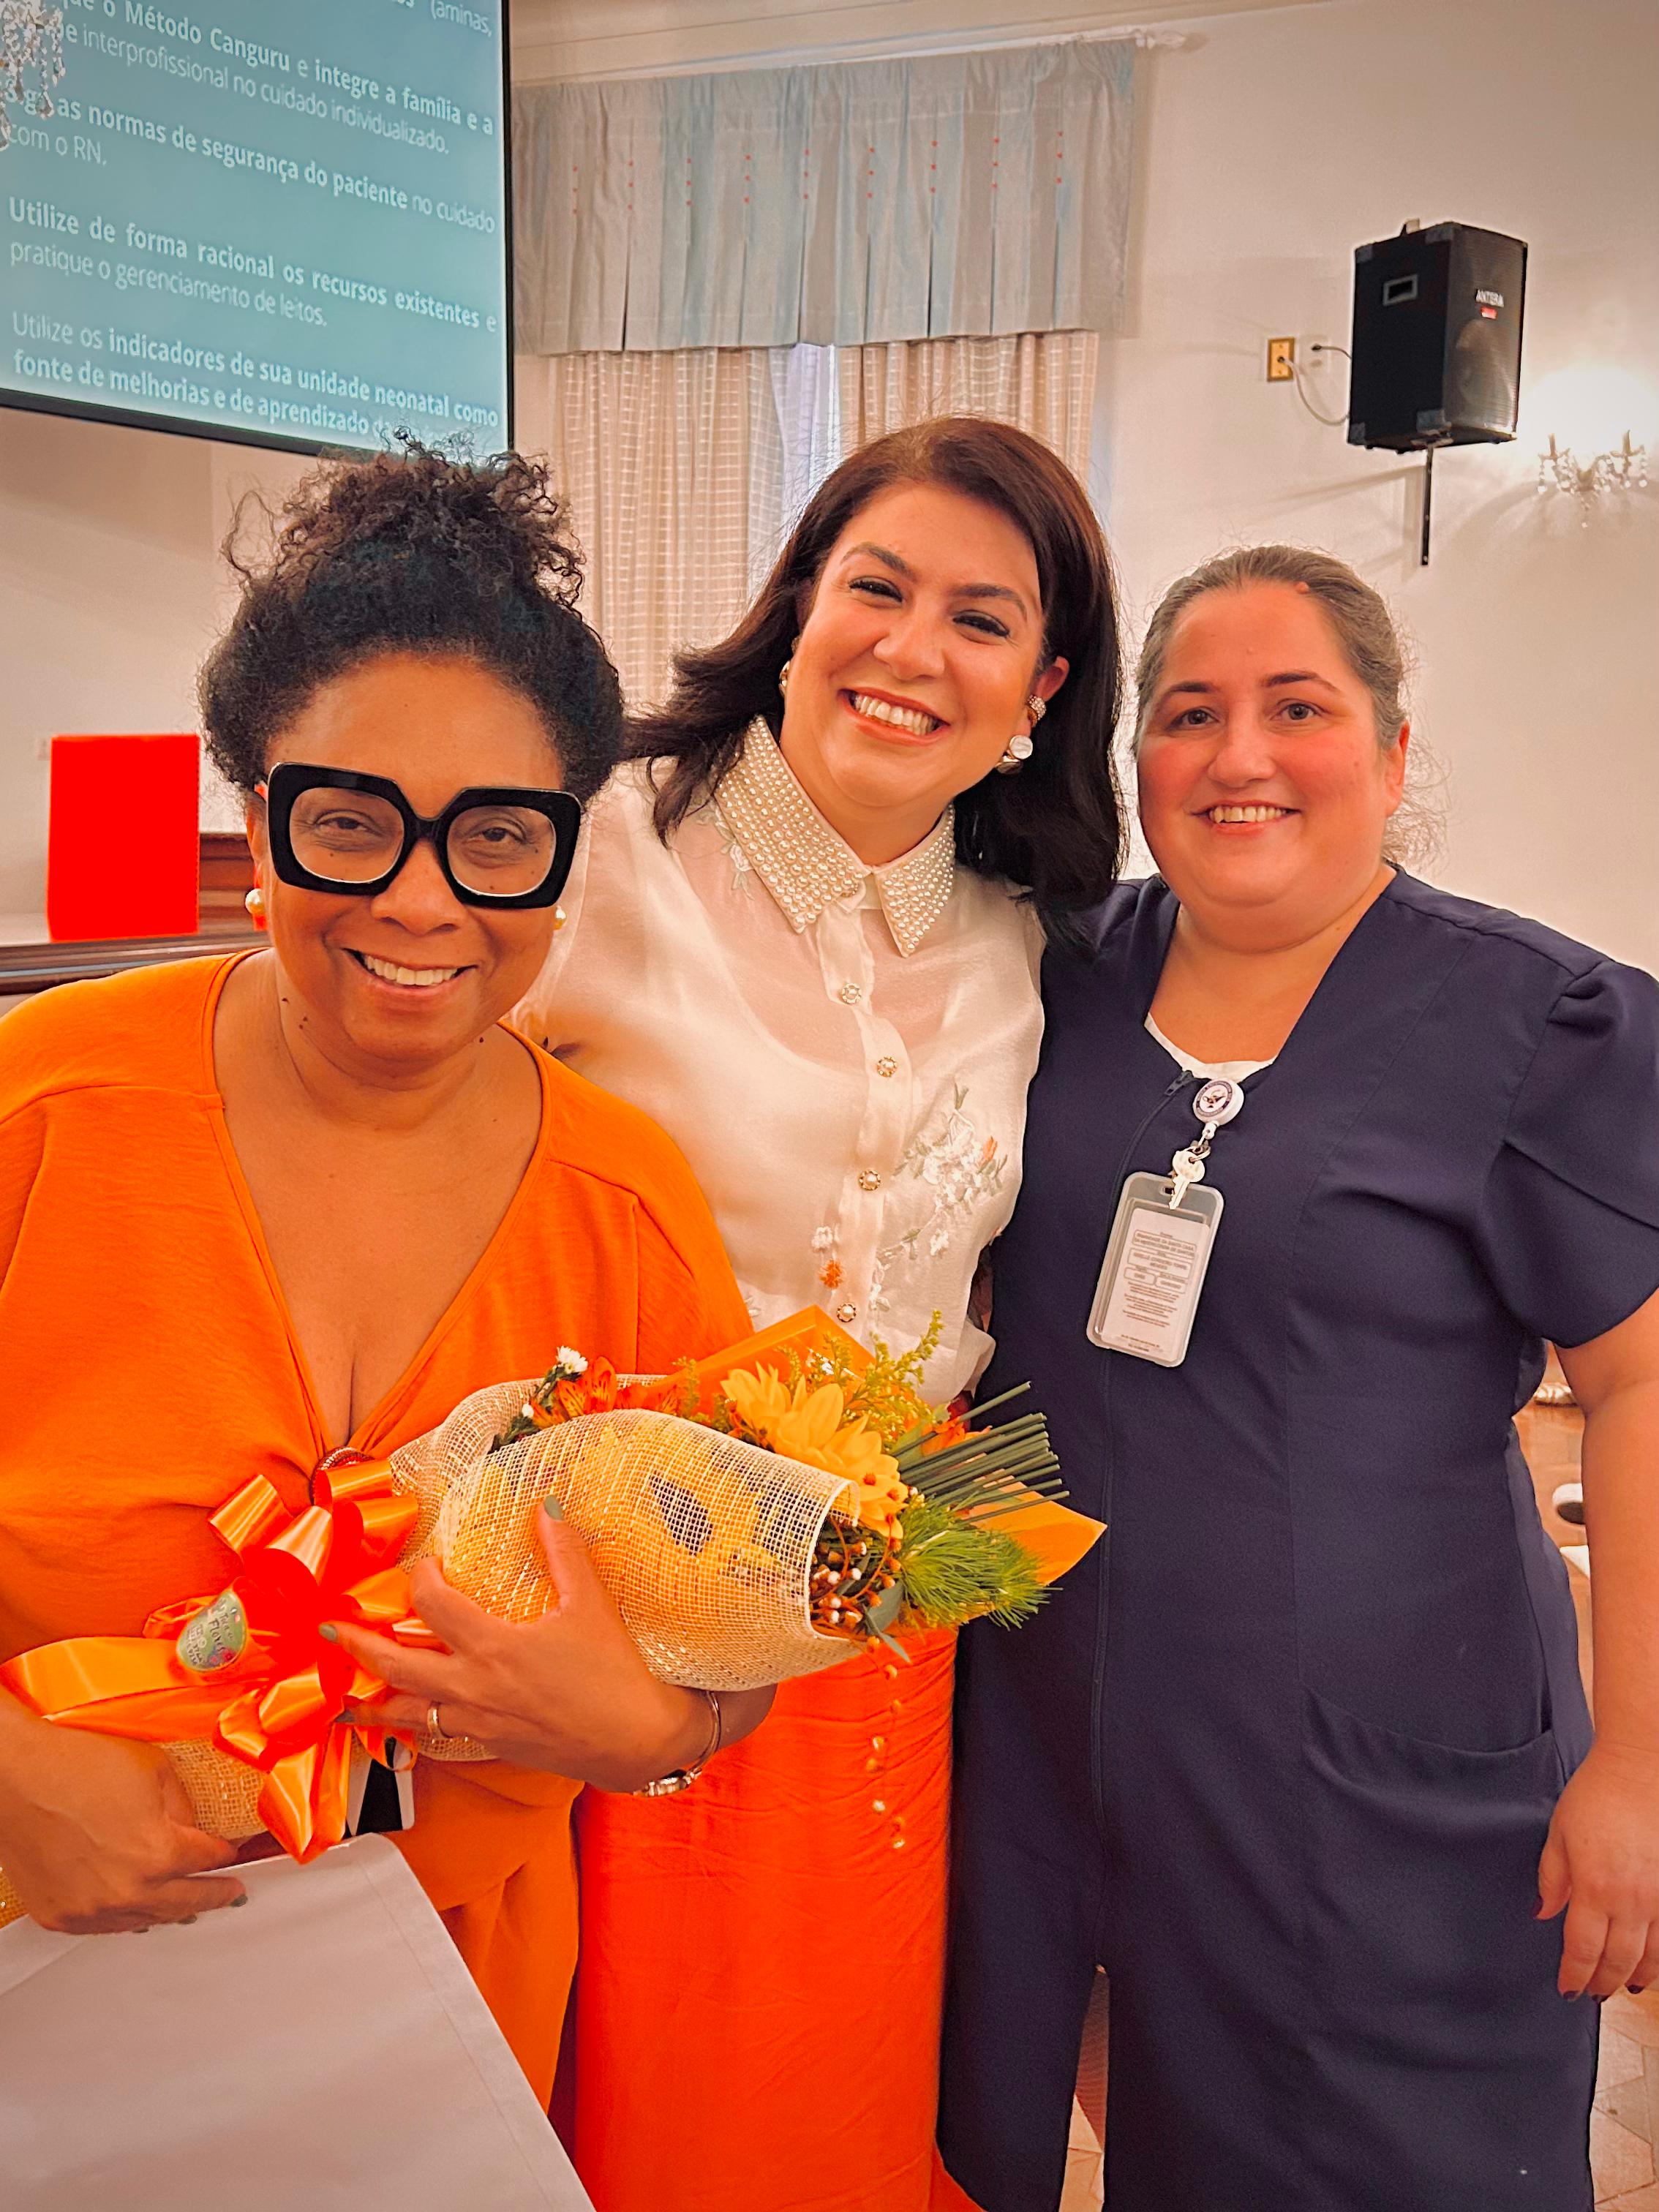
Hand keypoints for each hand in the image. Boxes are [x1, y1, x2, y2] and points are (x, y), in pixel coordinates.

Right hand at [0, 1710, 245, 1934]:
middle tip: (230, 1893)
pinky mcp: (60, 1916)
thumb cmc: (75, 1765)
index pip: (209, 1860)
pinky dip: (128, 1918)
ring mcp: (91, 1909)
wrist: (15, 1777)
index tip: (233, 1854)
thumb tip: (198, 1827)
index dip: (226, 1854)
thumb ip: (185, 1805)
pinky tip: (139, 1911)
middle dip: (213, 1895)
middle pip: (186, 1902)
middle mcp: (127, 1890)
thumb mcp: (155, 1769)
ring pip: (146, 1920)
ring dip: (171, 1912)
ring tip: (189, 1906)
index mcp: (158, 1853)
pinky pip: (106, 1926)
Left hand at [328, 1505, 714, 1792]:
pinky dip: (409, 1728)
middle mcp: (473, 1687)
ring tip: (341, 1696)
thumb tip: (547, 1507)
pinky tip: (402, 1723)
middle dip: (357, 1647)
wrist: (635, 1740)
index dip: (420, 1578)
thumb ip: (564, 1553)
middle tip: (328, 1632)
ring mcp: (476, 1722)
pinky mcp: (488, 1746)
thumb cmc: (614, 1673)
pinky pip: (433, 1736)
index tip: (422, 1566)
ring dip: (370, 1701)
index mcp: (494, 1646)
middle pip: (396, 1666)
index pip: (433, 1605)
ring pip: (405, 1712)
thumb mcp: (591, 1604)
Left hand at [1538, 1740, 1658, 1996]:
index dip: (1574, 1974)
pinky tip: (1650, 1965)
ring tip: (1621, 1987)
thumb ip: (1551, 1879)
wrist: (1639, 1771)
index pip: (1582, 1948)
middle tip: (1591, 1994)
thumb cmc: (1596, 1796)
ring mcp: (1658, 1897)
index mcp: (1593, 1887)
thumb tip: (1544, 1914)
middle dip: (1602, 1983)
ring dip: (1634, 1977)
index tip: (1566, 1987)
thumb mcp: (1559, 1835)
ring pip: (1649, 1956)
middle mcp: (1630, 1899)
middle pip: (1617, 1960)